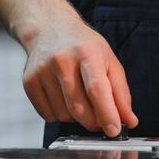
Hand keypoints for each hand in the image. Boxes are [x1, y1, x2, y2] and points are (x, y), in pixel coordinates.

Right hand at [22, 19, 138, 136]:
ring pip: (64, 115)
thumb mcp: (108, 60)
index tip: (114, 130)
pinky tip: (62, 97)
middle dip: (93, 122)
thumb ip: (121, 92)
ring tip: (78, 97)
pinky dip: (59, 115)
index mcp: (86, 52)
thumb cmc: (82, 45)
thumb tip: (129, 121)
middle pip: (78, 108)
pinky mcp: (29, 81)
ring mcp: (42, 71)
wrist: (49, 27)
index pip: (96, 89)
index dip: (107, 114)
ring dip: (76, 118)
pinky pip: (48, 115)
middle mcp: (62, 60)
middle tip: (100, 118)